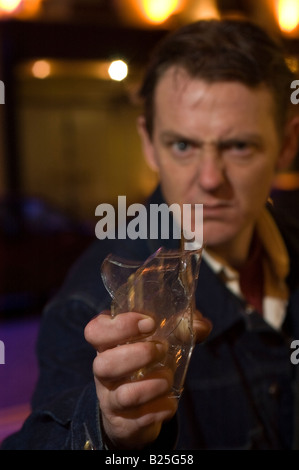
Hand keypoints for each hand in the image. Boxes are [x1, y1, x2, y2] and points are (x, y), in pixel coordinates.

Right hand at [84, 309, 211, 449]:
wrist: (137, 408)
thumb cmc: (149, 362)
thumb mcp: (160, 339)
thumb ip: (181, 327)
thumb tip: (201, 325)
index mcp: (107, 344)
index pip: (95, 331)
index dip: (120, 326)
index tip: (150, 323)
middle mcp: (103, 371)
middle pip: (104, 365)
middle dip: (138, 355)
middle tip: (161, 349)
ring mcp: (111, 399)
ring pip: (123, 396)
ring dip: (152, 386)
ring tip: (168, 377)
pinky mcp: (123, 423)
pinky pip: (140, 420)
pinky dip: (160, 409)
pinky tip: (169, 401)